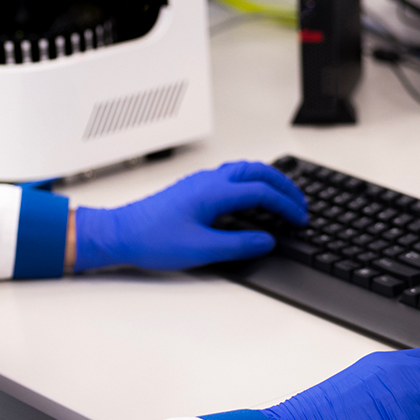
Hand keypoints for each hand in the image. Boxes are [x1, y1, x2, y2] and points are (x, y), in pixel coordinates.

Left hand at [74, 161, 306, 270]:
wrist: (120, 233)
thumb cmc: (152, 239)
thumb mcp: (201, 249)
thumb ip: (239, 244)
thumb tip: (266, 240)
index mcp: (215, 192)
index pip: (262, 192)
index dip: (287, 205)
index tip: (300, 219)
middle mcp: (209, 181)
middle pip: (258, 171)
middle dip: (284, 185)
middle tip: (300, 202)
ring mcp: (200, 182)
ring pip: (244, 170)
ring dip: (267, 180)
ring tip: (282, 196)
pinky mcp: (193, 188)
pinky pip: (231, 176)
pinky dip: (251, 182)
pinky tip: (251, 197)